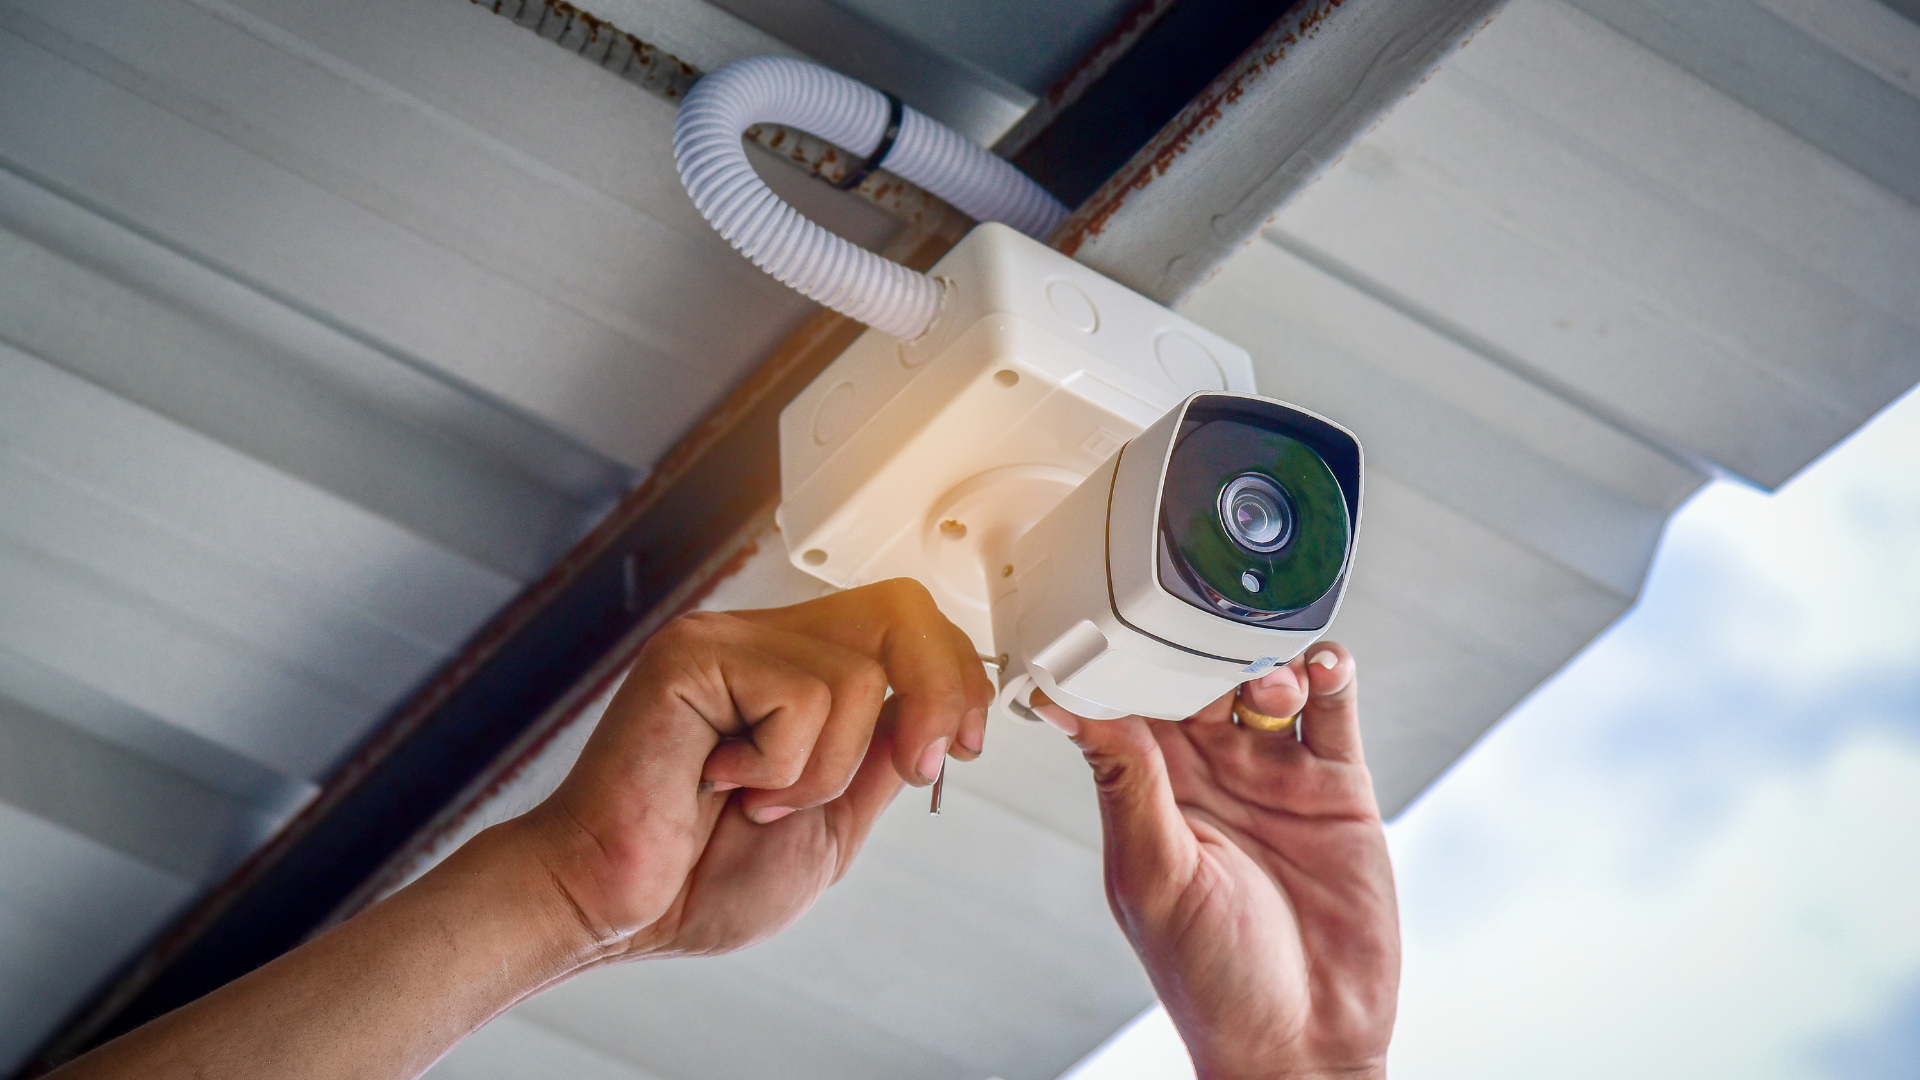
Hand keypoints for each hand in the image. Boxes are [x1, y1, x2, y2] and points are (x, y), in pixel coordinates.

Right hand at [514, 579, 993, 962]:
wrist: (614, 906)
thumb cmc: (699, 876)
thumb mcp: (833, 822)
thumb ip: (880, 760)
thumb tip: (938, 715)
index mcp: (797, 672)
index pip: (905, 622)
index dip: (957, 674)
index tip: (964, 745)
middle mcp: (763, 643)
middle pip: (899, 608)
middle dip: (939, 691)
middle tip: (916, 767)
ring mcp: (725, 642)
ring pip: (858, 675)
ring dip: (825, 772)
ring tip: (760, 799)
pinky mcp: (693, 657)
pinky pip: (801, 698)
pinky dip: (781, 766)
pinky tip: (721, 782)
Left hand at [1032, 644, 1397, 1079]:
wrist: (1304, 1041)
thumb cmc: (1212, 981)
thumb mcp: (1154, 877)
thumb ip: (1126, 786)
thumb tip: (1072, 709)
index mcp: (1151, 795)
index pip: (1130, 704)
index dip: (1127, 661)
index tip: (1117, 618)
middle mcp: (1210, 778)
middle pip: (1200, 680)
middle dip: (1202, 648)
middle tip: (1206, 633)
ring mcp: (1273, 778)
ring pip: (1265, 685)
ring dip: (1264, 663)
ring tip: (1267, 682)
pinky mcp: (1335, 789)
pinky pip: (1331, 714)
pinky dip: (1330, 677)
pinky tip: (1322, 666)